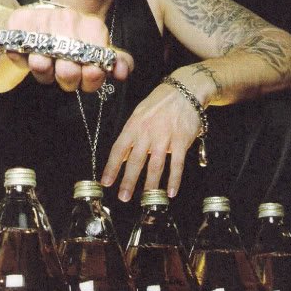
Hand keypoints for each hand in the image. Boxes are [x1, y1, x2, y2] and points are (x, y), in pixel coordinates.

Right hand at [4, 3, 132, 92]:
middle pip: (67, 73)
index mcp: (93, 26)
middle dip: (69, 82)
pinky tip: (31, 55)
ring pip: (40, 66)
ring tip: (50, 66)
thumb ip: (117, 62)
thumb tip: (122, 72)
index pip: (94, 68)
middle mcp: (68, 19)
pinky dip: (23, 61)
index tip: (87, 77)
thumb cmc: (79, 37)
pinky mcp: (19, 20)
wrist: (55, 11)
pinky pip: (18, 55)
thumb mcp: (101, 48)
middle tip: (68, 75)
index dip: (90, 80)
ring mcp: (43, 19)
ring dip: (45, 74)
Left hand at [100, 83, 200, 201]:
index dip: (111, 167)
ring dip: (150, 185)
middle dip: (128, 181)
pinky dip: (174, 179)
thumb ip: (131, 135)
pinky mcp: (182, 140)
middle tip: (123, 197)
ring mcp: (165, 137)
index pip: (118, 149)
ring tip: (146, 199)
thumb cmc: (160, 103)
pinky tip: (171, 192)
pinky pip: (177, 163)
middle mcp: (147, 132)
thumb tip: (121, 157)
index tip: (106, 182)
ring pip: (155, 165)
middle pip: (135, 161)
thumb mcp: (140, 114)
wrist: (185, 90)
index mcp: (134, 126)